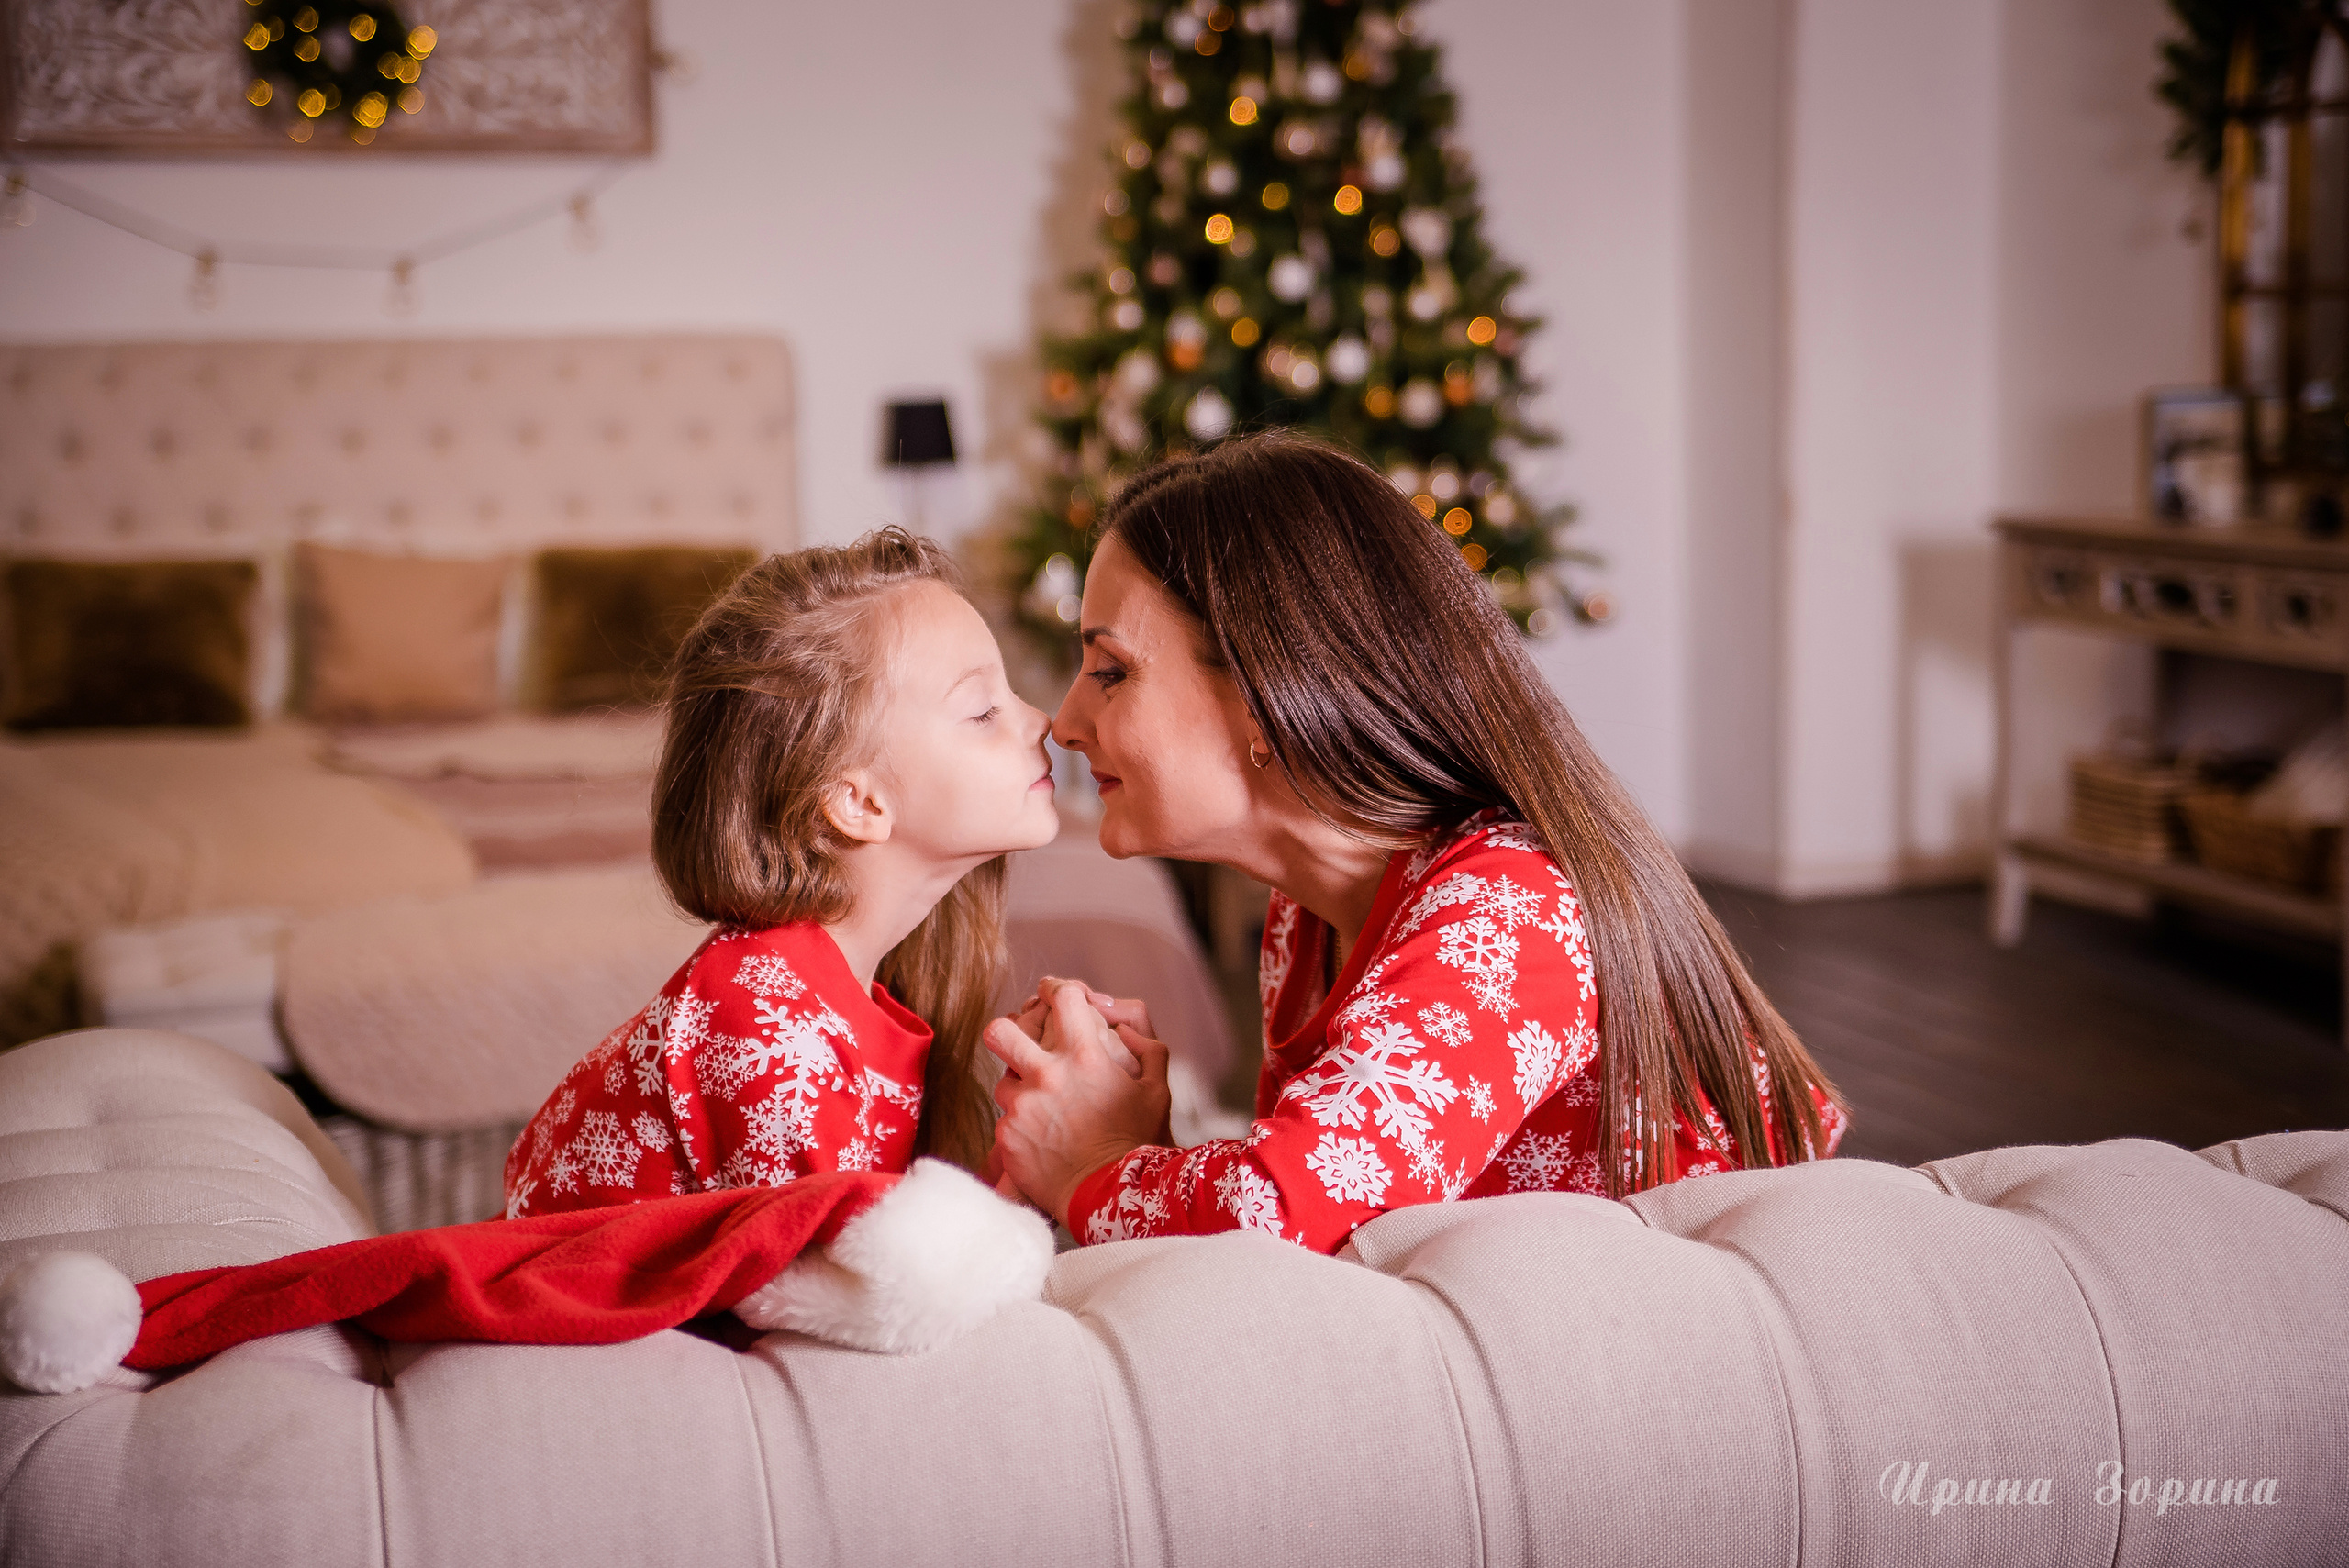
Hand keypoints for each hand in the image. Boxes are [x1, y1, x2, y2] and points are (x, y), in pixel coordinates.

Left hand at [984, 979, 1170, 1228]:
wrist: (1113, 1198)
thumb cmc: (1139, 1143)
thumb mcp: (1156, 1089)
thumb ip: (1146, 1048)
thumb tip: (1122, 1027)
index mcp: (1085, 1055)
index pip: (1061, 996)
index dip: (1056, 989)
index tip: (1054, 997)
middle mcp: (1047, 1075)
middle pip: (999, 1031)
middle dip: (1007, 1032)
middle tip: (1020, 1046)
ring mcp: (1022, 1106)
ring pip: (1003, 1081)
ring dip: (1021, 1091)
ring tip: (1045, 1112)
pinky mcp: (1007, 1137)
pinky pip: (1004, 1121)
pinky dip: (1021, 1128)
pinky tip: (1042, 1142)